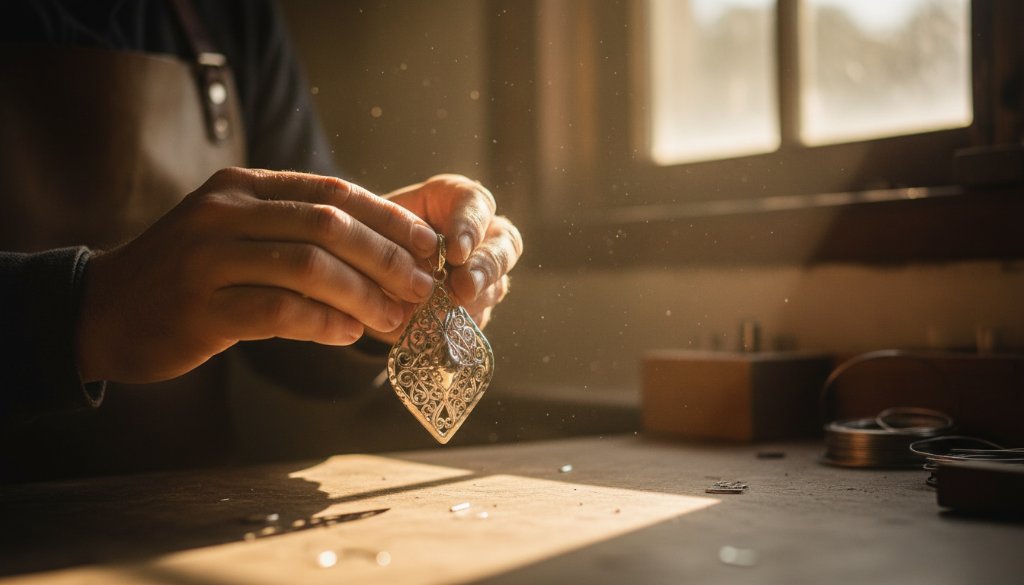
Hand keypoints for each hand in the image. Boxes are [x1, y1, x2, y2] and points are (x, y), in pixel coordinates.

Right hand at [76, 167, 438, 383]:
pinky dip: (324, 324)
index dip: (388, 219)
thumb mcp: (236, 230)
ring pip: (310, 268)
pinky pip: (280, 312)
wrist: (104, 309)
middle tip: (421, 287)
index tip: (427, 246)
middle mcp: (224, 212)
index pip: (333, 191)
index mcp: (242, 186)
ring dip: (364, 296)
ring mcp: (208, 258)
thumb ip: (295, 229)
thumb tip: (382, 251)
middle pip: (329, 225)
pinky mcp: (201, 309)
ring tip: (394, 318)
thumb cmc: (188, 273)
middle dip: (386, 258)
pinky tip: (348, 335)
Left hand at [376, 174, 522, 339]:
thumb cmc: (370, 231)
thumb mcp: (372, 222)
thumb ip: (391, 234)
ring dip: (473, 302)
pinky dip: (456, 326)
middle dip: (485, 268)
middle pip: (505, 244)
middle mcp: (480, 234)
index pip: (476, 203)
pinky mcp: (474, 308)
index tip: (456, 251)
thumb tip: (413, 263)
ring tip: (445, 313)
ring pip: (495, 286)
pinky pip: (477, 318)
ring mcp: (482, 273)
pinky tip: (436, 330)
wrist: (362, 266)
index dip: (470, 227)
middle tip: (464, 288)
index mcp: (456, 201)